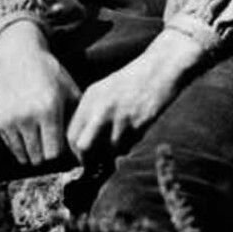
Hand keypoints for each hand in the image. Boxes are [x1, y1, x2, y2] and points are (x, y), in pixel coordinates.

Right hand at [0, 21, 80, 167]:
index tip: (66, 148)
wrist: (19, 56)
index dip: (62, 154)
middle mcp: (28, 117)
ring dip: (34, 153)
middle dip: (48, 155)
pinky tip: (30, 134)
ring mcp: (11, 120)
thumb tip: (82, 145)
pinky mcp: (0, 122)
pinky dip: (21, 146)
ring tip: (42, 141)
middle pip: (39, 158)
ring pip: (24, 156)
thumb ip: (77, 119)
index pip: (55, 152)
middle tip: (54, 146)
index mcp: (49, 110)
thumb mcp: (70, 91)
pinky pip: (13, 147)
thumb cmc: (50, 74)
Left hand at [66, 30, 204, 162]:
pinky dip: (129, 146)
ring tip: (120, 142)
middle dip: (88, 159)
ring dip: (113, 154)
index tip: (83, 156)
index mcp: (90, 99)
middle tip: (95, 162)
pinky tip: (134, 133)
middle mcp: (101, 109)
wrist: (161, 68)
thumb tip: (81, 143)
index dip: (75, 151)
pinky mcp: (139, 124)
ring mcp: (120, 117)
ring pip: (109, 151)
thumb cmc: (132, 80)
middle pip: (83, 147)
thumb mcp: (104, 89)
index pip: (71, 135)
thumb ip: (90, 111)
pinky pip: (129, 146)